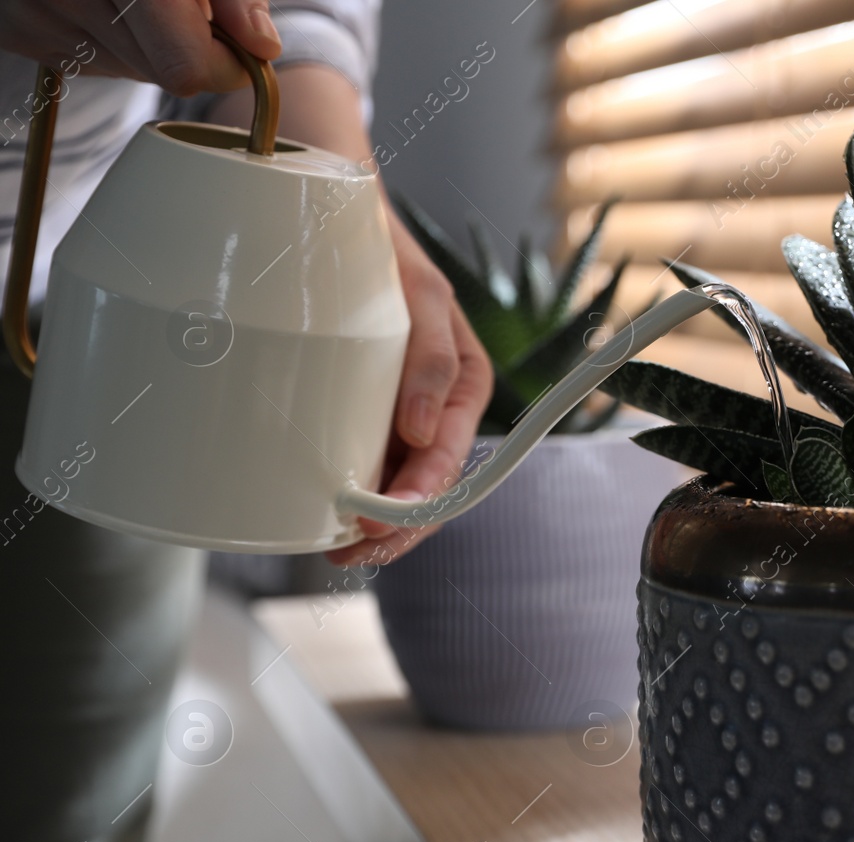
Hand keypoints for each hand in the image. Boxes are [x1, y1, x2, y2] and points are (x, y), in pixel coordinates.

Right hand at [0, 0, 280, 94]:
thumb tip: (262, 45)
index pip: (187, 66)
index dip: (226, 60)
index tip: (236, 37)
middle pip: (168, 76)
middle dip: (190, 48)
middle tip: (177, 3)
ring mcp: (36, 17)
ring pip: (134, 72)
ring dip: (152, 45)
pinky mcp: (19, 33)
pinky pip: (94, 62)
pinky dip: (113, 39)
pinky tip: (105, 1)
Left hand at [323, 206, 493, 567]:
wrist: (324, 216)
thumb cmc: (381, 249)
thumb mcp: (421, 293)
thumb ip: (434, 356)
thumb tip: (423, 432)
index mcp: (464, 384)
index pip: (453, 460)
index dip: (422, 498)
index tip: (382, 518)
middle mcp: (434, 407)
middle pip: (426, 489)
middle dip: (395, 527)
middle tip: (351, 547)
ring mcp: (396, 413)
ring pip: (395, 487)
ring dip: (371, 525)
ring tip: (334, 546)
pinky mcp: (359, 412)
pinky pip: (364, 465)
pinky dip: (347, 497)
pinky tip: (322, 517)